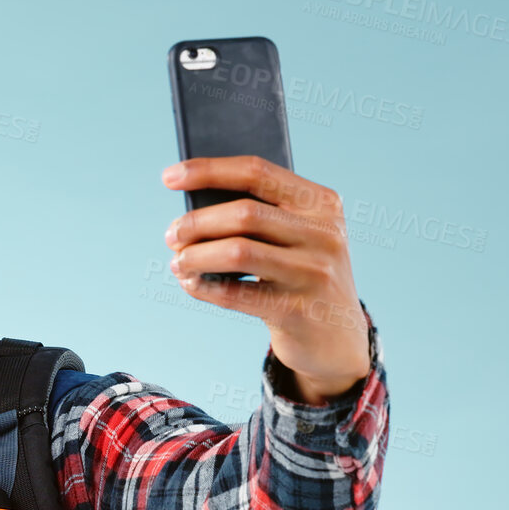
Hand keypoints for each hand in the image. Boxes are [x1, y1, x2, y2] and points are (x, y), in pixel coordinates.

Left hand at [162, 156, 370, 403]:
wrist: (338, 339)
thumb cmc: (302, 274)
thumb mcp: (297, 237)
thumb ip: (260, 215)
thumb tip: (192, 208)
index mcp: (322, 203)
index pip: (257, 172)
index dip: (208, 170)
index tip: (169, 176)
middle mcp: (324, 234)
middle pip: (244, 213)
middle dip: (196, 222)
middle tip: (171, 235)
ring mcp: (314, 273)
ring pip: (237, 252)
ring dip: (195, 255)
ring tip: (177, 261)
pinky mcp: (298, 311)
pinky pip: (236, 294)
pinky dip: (204, 287)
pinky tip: (191, 283)